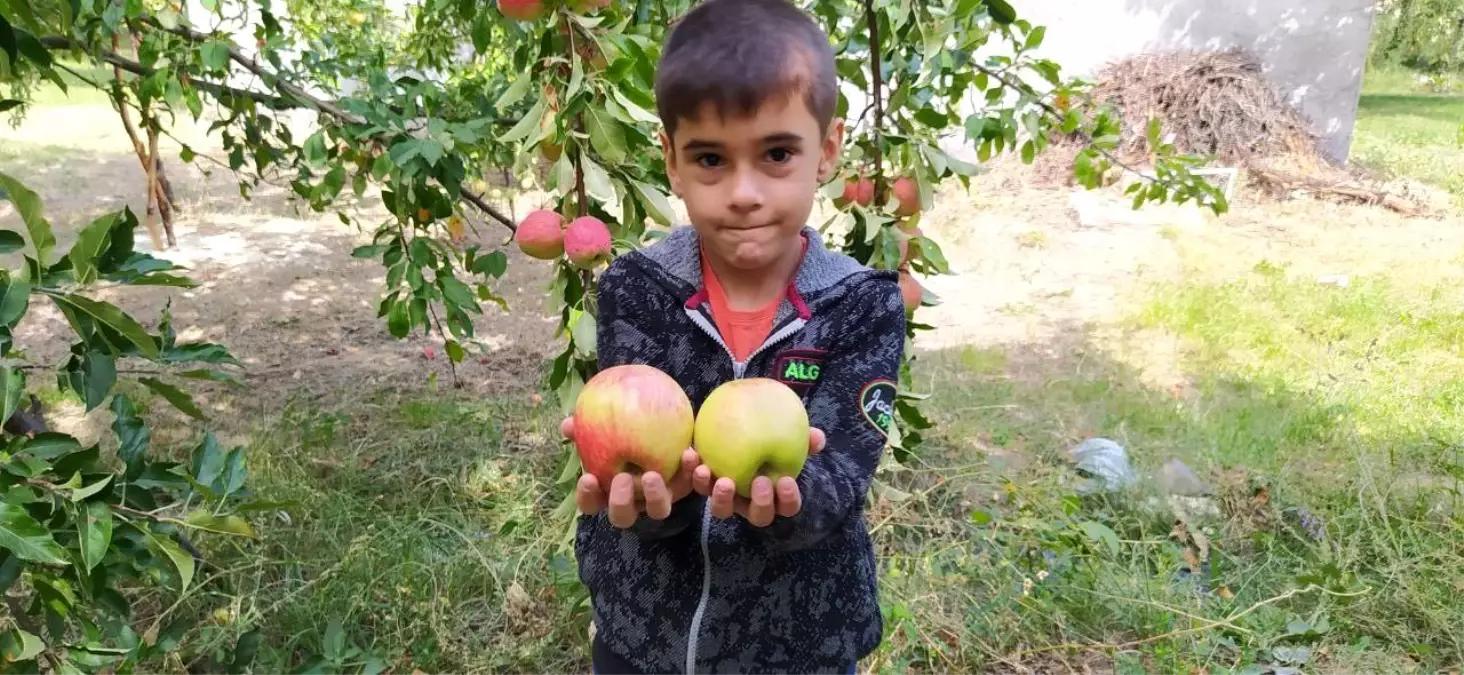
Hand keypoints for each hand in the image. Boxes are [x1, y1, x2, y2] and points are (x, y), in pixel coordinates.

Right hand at [562, 417, 699, 528]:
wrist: (664, 427)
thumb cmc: (624, 431)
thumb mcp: (605, 428)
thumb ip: (585, 428)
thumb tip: (567, 424)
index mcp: (608, 492)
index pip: (590, 504)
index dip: (587, 496)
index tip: (587, 477)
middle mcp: (633, 502)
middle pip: (623, 516)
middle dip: (621, 502)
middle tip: (621, 479)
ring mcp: (659, 499)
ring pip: (659, 510)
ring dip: (655, 495)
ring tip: (653, 475)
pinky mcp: (684, 488)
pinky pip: (689, 486)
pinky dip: (690, 473)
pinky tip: (689, 453)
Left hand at [692, 427, 825, 526]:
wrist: (738, 436)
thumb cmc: (771, 441)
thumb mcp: (790, 439)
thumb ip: (804, 439)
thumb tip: (818, 437)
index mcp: (776, 498)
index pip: (788, 507)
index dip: (788, 499)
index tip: (787, 480)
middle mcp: (751, 504)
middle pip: (758, 517)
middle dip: (760, 504)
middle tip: (759, 482)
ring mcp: (727, 500)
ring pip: (723, 510)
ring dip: (721, 498)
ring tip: (721, 480)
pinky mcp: (705, 487)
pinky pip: (698, 486)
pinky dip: (693, 473)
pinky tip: (692, 454)